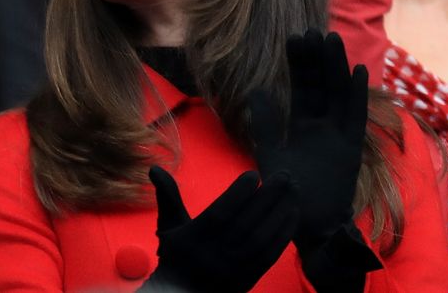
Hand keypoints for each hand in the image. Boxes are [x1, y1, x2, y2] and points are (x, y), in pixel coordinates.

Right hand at [139, 166, 297, 292]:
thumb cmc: (176, 255)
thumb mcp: (169, 225)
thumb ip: (168, 196)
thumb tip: (155, 168)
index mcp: (192, 240)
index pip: (219, 214)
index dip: (237, 194)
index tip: (253, 175)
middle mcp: (213, 256)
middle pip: (245, 224)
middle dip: (268, 198)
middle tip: (285, 176)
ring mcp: (233, 270)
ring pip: (261, 239)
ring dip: (280, 213)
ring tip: (293, 191)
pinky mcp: (249, 279)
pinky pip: (270, 255)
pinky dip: (283, 234)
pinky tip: (292, 214)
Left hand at [249, 30, 380, 287]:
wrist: (303, 224)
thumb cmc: (285, 191)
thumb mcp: (270, 151)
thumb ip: (265, 122)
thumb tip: (257, 89)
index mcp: (302, 124)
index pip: (302, 86)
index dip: (299, 63)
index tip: (294, 37)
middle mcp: (322, 126)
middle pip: (321, 85)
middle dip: (317, 59)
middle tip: (313, 29)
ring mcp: (338, 135)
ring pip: (339, 94)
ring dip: (336, 67)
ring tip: (332, 39)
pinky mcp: (351, 148)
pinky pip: (355, 118)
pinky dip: (357, 96)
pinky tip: (358, 72)